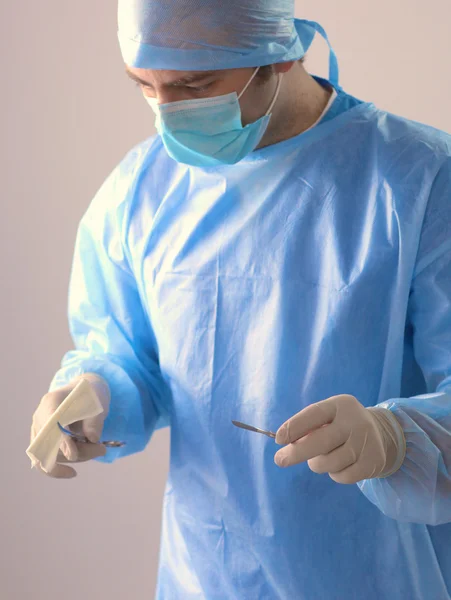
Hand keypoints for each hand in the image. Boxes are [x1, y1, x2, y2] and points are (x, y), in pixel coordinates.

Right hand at [30, 373, 110, 478]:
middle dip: (78, 451)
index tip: (73, 455)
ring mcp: (38, 430)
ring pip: (50, 455)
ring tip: (99, 449)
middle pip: (51, 443)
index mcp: (52, 401)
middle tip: (101, 449)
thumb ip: (94, 419)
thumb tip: (92, 439)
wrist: (84, 392)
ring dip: (77, 457)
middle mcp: (40, 416)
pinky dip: (56, 469)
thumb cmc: (90, 395)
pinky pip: (43, 461)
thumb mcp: (98, 402)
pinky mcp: (42, 442)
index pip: (51, 424)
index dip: (60, 441)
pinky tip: (71, 473)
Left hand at [274, 395, 405, 483]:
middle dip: (295, 453)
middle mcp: (355, 422)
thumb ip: (309, 426)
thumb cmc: (341, 424)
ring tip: (322, 456)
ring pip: (328, 463)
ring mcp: (365, 443)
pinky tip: (340, 464)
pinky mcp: (372, 463)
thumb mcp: (329, 416)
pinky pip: (342, 476)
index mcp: (340, 405)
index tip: (278, 439)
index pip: (314, 414)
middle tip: (279, 459)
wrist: (381, 433)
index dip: (294, 427)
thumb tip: (285, 444)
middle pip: (320, 442)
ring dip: (317, 463)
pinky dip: (334, 474)